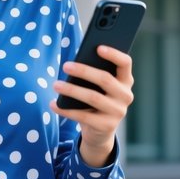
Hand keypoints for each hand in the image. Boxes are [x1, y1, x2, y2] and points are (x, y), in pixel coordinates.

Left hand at [50, 45, 134, 166]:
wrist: (99, 131)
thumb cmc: (96, 100)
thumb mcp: (98, 87)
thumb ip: (94, 74)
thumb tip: (74, 64)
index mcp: (125, 81)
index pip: (125, 63)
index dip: (114, 54)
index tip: (98, 47)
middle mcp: (126, 96)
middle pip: (105, 79)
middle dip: (84, 71)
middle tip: (65, 66)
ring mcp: (118, 112)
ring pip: (93, 97)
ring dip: (72, 90)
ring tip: (56, 84)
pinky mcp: (106, 126)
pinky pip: (83, 116)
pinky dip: (66, 110)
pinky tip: (54, 104)